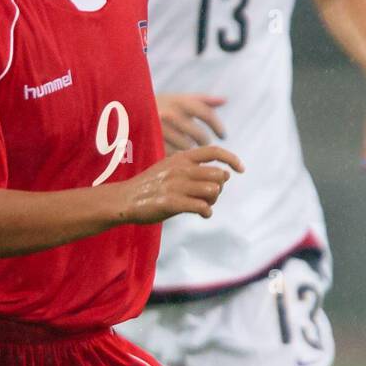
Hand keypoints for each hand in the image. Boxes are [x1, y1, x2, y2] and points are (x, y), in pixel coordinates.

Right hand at [121, 145, 244, 223]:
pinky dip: (207, 212)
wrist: (125, 199)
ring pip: (213, 191)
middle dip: (219, 188)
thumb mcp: (170, 168)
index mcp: (181, 158)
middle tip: (210, 198)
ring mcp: (176, 186)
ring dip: (213, 201)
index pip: (214, 152)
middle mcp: (180, 169)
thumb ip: (193, 169)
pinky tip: (203, 214)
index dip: (232, 159)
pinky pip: (202, 207)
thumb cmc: (150, 187)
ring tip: (204, 206)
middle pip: (217, 175)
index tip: (241, 169)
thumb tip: (223, 175)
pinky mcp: (171, 203)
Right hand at [157, 94, 226, 154]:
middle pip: (200, 136)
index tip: (223, 136)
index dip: (218, 127)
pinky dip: (181, 157)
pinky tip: (178, 156)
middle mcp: (171, 115)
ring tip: (190, 150)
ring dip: (193, 152)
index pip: (207, 115)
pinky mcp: (155, 145)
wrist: (125, 115)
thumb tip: (225, 100)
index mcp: (179, 101)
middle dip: (205, 142)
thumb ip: (201, 100)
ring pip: (189, 148)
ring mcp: (162, 131)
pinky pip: (176, 156)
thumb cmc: (158, 106)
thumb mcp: (176, 98)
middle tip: (205, 146)